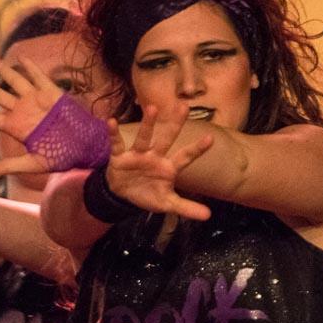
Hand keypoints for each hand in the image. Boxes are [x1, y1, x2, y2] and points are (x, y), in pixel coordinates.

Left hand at [0, 56, 64, 176]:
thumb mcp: (34, 164)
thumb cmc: (59, 156)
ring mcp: (36, 100)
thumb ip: (10, 166)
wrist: (84, 149)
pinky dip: (30, 68)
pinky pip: (38, 77)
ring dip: (2, 70)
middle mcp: (22, 111)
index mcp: (15, 127)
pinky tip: (20, 58)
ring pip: (15, 82)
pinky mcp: (51, 94)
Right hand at [106, 104, 214, 220]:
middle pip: (167, 138)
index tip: (210, 139)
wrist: (122, 194)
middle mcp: (155, 156)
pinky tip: (111, 121)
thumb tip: (208, 216)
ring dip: (148, 124)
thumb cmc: (148, 193)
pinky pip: (117, 143)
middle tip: (184, 106)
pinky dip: (113, 133)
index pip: (185, 157)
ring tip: (152, 108)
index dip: (197, 149)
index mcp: (168, 167)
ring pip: (144, 137)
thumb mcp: (166, 203)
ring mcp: (137, 154)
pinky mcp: (120, 156)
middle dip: (175, 124)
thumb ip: (186, 207)